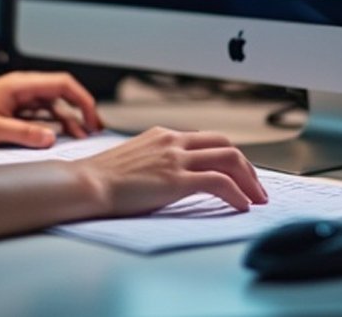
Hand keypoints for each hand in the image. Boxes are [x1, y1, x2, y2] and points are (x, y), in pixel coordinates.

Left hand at [0, 71, 102, 146]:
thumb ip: (22, 133)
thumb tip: (50, 138)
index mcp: (20, 85)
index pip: (62, 83)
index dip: (82, 99)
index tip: (92, 118)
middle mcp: (24, 87)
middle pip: (63, 92)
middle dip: (81, 109)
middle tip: (95, 129)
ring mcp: (21, 97)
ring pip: (55, 105)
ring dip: (69, 119)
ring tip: (82, 137)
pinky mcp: (17, 108)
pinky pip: (43, 113)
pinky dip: (55, 123)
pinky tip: (62, 136)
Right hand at [76, 126, 266, 214]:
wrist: (85, 184)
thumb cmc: (101, 179)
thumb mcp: (134, 160)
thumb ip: (156, 162)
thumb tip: (170, 178)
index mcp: (163, 135)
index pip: (208, 140)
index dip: (229, 157)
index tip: (239, 175)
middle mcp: (173, 141)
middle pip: (226, 145)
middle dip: (247, 167)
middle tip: (256, 188)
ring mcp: (176, 158)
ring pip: (229, 159)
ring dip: (249, 180)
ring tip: (256, 198)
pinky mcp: (176, 179)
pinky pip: (219, 182)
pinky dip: (237, 194)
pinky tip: (241, 206)